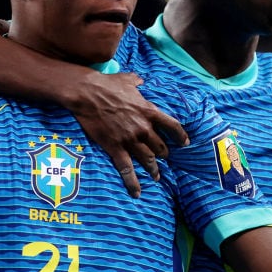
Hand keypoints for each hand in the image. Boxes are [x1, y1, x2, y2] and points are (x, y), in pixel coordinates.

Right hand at [67, 72, 188, 197]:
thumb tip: (140, 80)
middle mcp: (143, 128)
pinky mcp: (115, 148)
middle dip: (163, 155)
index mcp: (149, 111)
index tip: (185, 143)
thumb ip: (137, 81)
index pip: (172, 126)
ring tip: (156, 177)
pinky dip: (133, 183)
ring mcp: (130, 139)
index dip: (180, 136)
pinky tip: (137, 193)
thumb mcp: (126, 79)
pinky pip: (127, 169)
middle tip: (163, 159)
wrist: (87, 93)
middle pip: (160, 147)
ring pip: (147, 160)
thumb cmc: (107, 84)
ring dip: (153, 170)